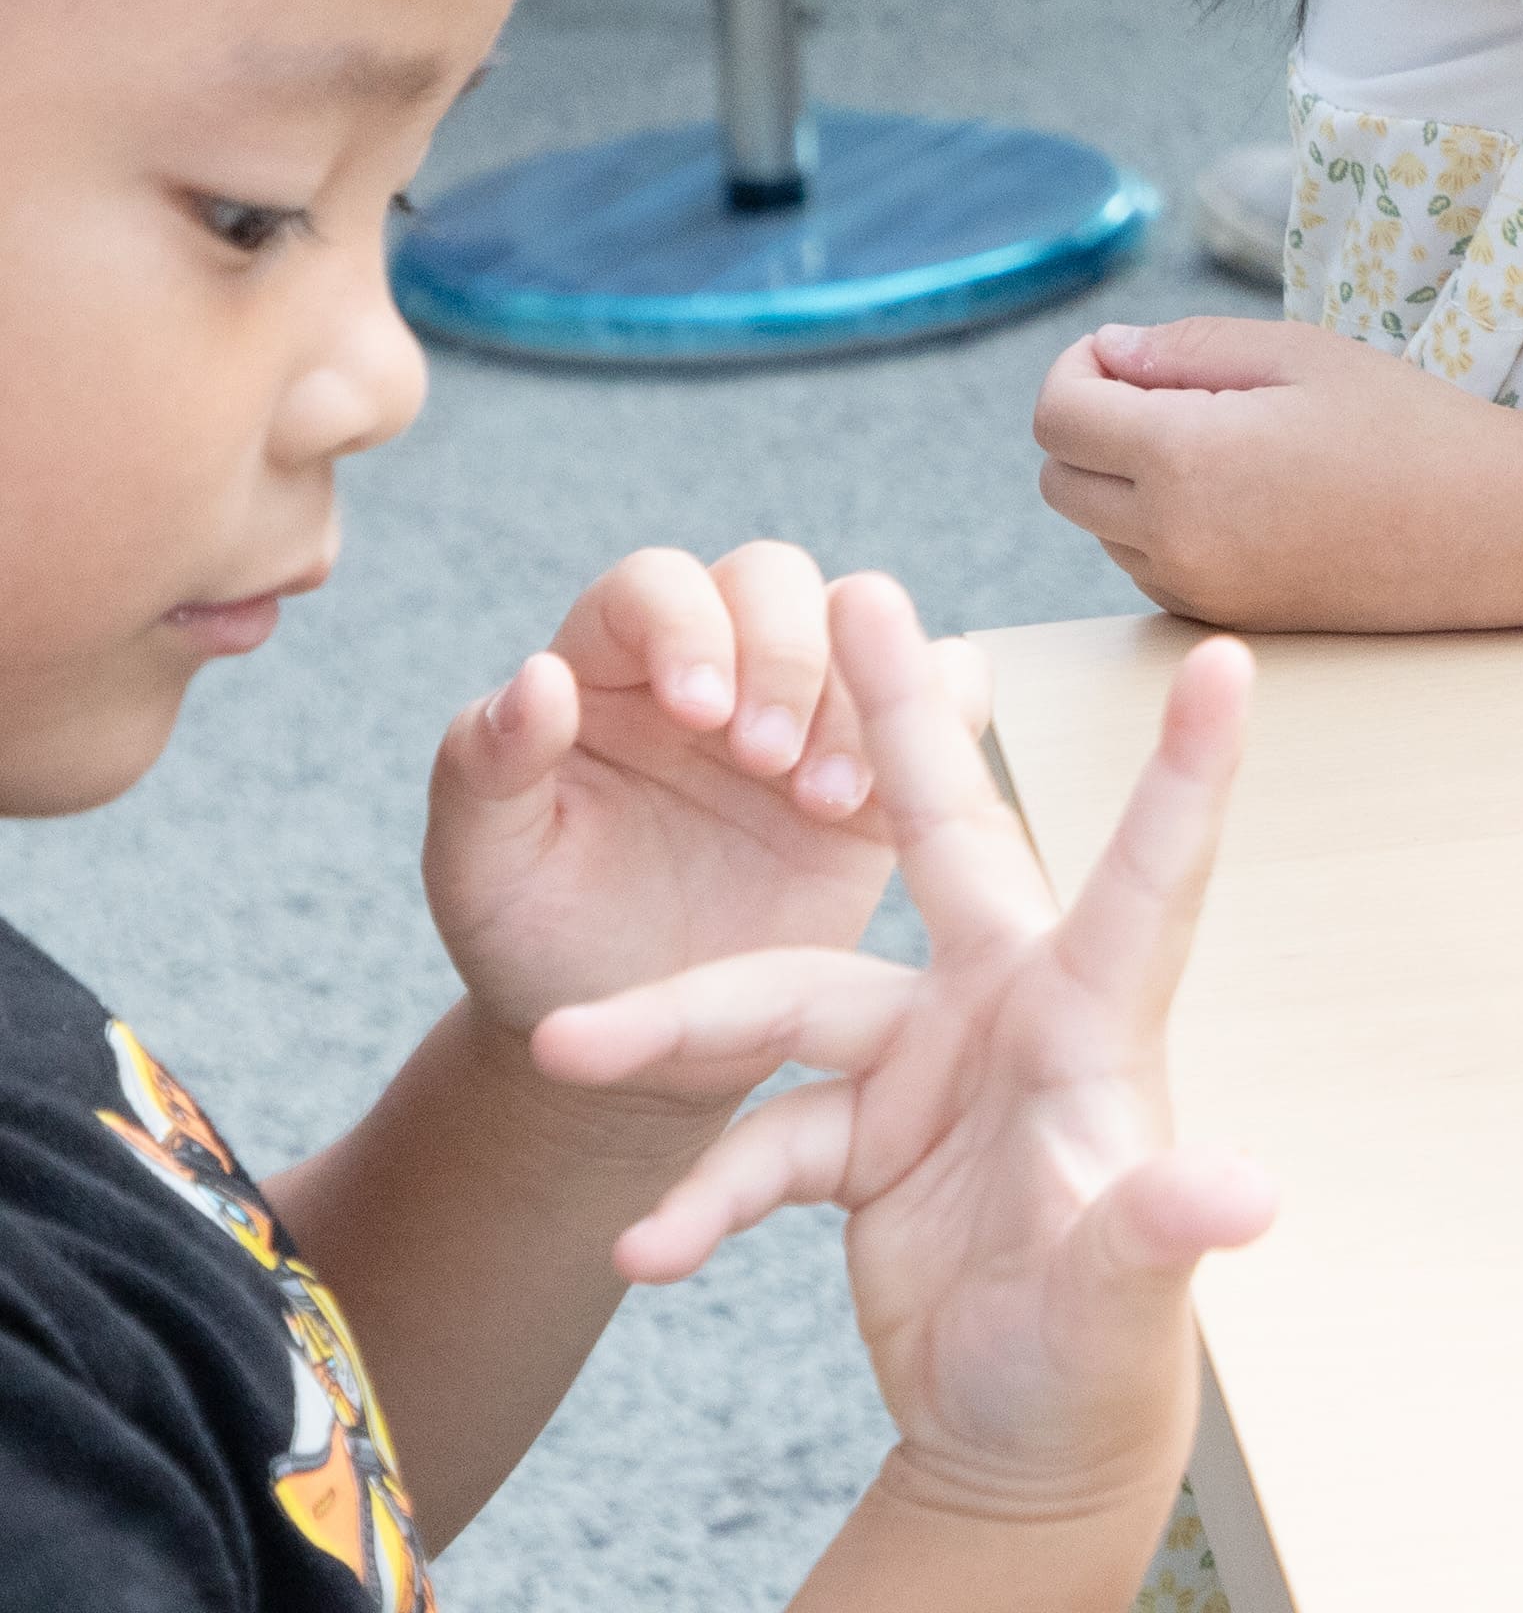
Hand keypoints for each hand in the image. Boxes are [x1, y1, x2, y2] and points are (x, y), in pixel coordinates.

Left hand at [419, 547, 909, 1088]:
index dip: (687, 626)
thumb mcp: (479, 867)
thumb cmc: (537, 940)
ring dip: (856, 696)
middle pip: (770, 580)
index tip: (698, 713)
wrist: (632, 1035)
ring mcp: (804, 711)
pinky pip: (950, 687)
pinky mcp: (882, 768)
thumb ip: (484, 767)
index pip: (655, 588)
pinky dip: (948, 707)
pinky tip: (883, 796)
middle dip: (784, 654)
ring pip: (865, 623)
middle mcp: (712, 667)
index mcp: (606, 670)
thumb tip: (537, 678)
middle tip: (765, 761)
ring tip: (823, 800)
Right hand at [536, 582, 1269, 1546]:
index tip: (1228, 655)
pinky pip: (752, 1137)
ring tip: (567, 1048)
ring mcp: (922, 1062)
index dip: (1186, 774)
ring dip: (677, 1028)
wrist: (1019, 1428)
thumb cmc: (1097, 1355)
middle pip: (948, 838)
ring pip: (783, 999)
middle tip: (855, 593)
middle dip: (900, 721)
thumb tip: (1239, 1198)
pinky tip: (642, 1249)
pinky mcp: (852, 1132)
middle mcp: (1010, 1010)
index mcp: (1094, 1023)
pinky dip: (695, 1192)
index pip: (1149, 879)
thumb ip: (1157, 1235)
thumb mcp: (1121, 1298)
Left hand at [1034, 316, 1522, 631]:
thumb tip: (1108, 352)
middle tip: (1169, 390)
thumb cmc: (1409, 426)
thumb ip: (1188, 346)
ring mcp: (1195, 589)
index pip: (1057, 416)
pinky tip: (1244, 496)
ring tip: (1224, 443)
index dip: (1076, 369)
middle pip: (1059, 478)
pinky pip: (1148, 564)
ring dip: (1126, 480)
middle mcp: (1173, 537)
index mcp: (1185, 458)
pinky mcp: (1221, 618)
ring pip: (1100, 526)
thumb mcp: (1302, 353)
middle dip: (1091, 425)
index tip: (1124, 354)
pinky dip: (1163, 526)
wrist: (1493, 531)